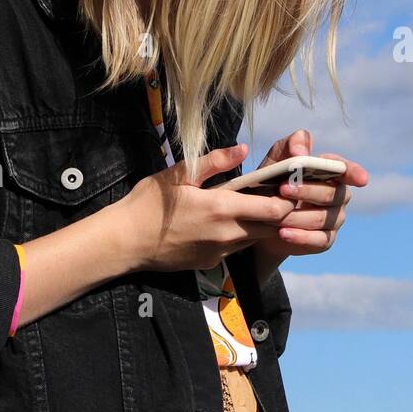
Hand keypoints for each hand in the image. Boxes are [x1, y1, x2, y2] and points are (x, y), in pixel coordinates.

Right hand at [112, 144, 296, 271]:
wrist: (124, 242)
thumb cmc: (149, 203)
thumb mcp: (179, 174)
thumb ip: (215, 161)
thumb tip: (243, 149)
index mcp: (222, 209)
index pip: (276, 210)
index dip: (287, 199)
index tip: (285, 186)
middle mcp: (228, 234)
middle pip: (274, 228)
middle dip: (280, 213)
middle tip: (275, 194)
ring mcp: (221, 252)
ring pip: (257, 238)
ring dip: (261, 225)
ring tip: (254, 205)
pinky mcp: (212, 262)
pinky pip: (238, 248)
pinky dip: (242, 236)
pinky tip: (229, 222)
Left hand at [246, 129, 368, 278]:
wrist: (260, 219)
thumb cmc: (272, 182)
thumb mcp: (276, 160)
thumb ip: (290, 145)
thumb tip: (301, 152)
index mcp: (331, 173)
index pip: (347, 170)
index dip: (355, 173)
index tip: (361, 179)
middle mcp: (338, 196)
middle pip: (331, 194)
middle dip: (307, 191)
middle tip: (283, 189)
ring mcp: (333, 220)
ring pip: (322, 218)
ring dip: (297, 216)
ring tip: (274, 215)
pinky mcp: (324, 241)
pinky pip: (318, 240)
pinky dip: (300, 237)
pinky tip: (283, 233)